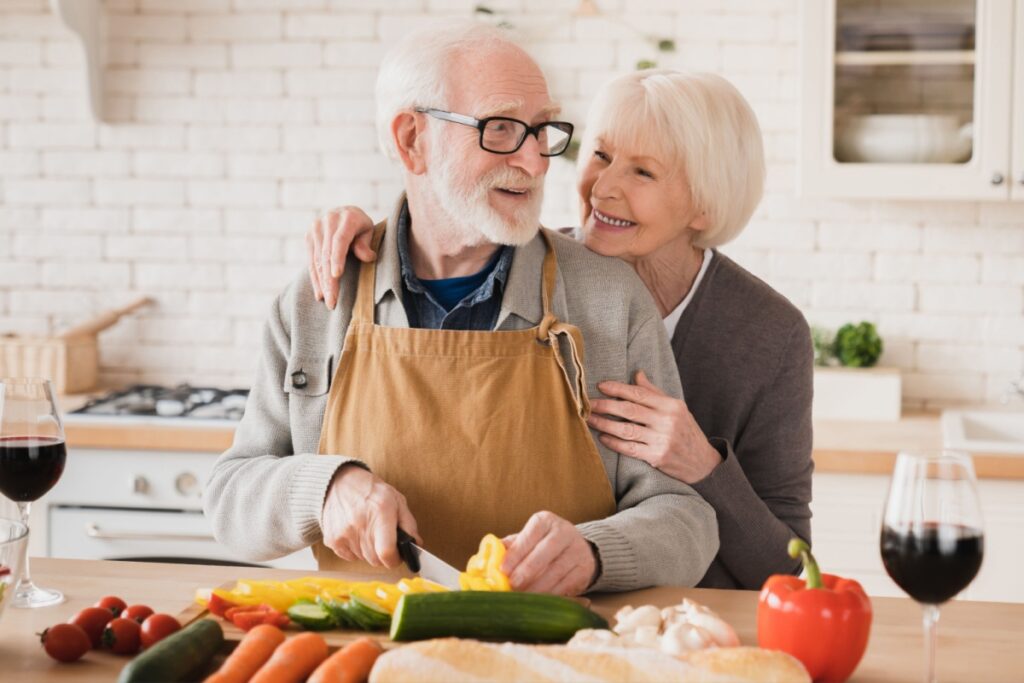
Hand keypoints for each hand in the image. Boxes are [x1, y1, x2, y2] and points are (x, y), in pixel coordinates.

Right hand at [305, 206, 376, 309]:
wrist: (344, 212)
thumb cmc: (361, 226)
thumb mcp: (368, 231)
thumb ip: (366, 243)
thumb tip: (368, 257)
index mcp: (347, 217)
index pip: (339, 240)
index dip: (337, 258)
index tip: (337, 276)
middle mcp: (328, 220)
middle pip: (326, 254)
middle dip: (329, 279)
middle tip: (333, 300)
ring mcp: (316, 228)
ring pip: (317, 260)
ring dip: (322, 282)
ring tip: (328, 300)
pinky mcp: (309, 237)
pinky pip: (311, 261)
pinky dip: (315, 278)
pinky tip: (319, 293)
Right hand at [320, 464, 420, 567]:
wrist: (340, 483)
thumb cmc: (371, 491)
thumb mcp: (397, 500)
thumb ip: (409, 524)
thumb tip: (416, 545)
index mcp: (381, 513)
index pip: (387, 552)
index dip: (395, 559)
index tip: (398, 556)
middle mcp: (361, 524)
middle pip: (376, 560)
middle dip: (384, 554)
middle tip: (383, 539)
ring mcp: (344, 533)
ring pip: (364, 558)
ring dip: (369, 551)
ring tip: (368, 531)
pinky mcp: (332, 539)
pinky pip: (350, 557)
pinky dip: (355, 550)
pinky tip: (356, 533)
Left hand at [501, 511, 596, 595]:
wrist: (575, 548)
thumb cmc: (540, 545)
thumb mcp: (525, 540)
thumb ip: (507, 549)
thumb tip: (483, 562)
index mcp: (545, 521)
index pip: (529, 535)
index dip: (516, 553)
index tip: (502, 569)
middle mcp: (564, 531)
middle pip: (545, 551)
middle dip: (527, 570)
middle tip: (512, 585)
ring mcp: (577, 550)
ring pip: (557, 570)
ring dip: (538, 587)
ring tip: (522, 597)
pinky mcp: (585, 568)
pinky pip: (567, 584)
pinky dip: (551, 594)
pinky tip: (539, 601)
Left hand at [587, 370, 721, 484]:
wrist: (704, 463)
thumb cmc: (687, 432)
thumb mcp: (677, 409)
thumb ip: (655, 393)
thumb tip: (637, 374)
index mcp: (671, 406)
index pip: (639, 393)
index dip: (618, 388)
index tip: (601, 386)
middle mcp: (667, 421)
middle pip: (630, 410)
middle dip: (605, 405)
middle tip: (588, 403)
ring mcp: (662, 440)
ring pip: (626, 430)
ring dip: (604, 423)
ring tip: (590, 419)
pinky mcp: (657, 457)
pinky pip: (630, 448)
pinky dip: (614, 442)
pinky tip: (603, 437)